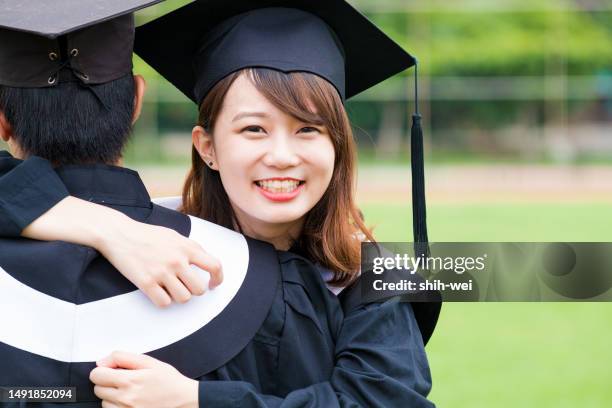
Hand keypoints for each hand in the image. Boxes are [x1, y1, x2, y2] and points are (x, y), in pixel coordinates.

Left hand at [90, 351, 197, 407]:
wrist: (184, 400)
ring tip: (130, 392)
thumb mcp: (149, 362)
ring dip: (112, 397)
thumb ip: (122, 358)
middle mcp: (125, 398)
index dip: (103, 370)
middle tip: (124, 380)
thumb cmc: (169, 382)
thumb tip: (102, 361)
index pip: (96, 375)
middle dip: (108, 382)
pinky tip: (130, 402)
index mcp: (129, 380)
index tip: (111, 370)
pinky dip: (117, 407)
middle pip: (98, 388)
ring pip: (103, 402)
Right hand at [98, 220, 223, 307]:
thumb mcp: (175, 235)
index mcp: (187, 247)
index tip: (213, 284)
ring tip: (169, 288)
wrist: (119, 234)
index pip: (214, 266)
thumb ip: (191, 248)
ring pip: (183, 299)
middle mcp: (177, 260)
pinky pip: (164, 303)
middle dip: (194, 290)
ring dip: (178, 296)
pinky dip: (163, 301)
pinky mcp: (146, 283)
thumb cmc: (147, 235)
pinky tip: (158, 291)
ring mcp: (161, 272)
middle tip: (185, 286)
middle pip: (199, 289)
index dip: (218, 278)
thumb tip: (205, 263)